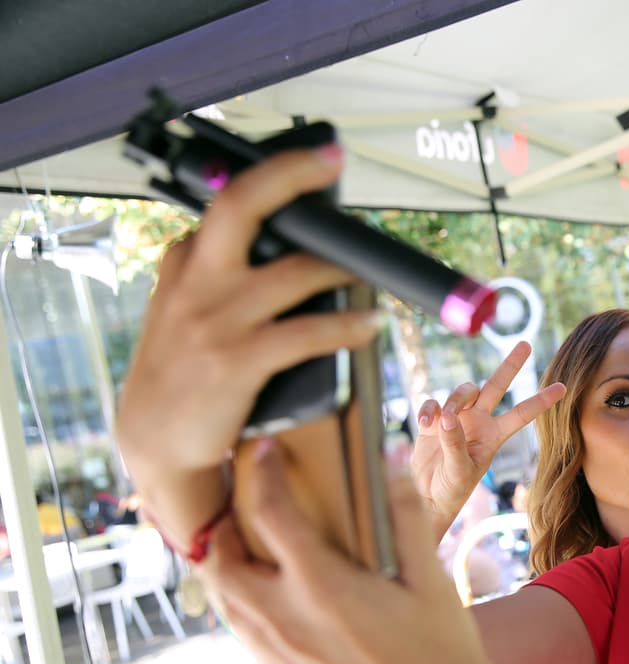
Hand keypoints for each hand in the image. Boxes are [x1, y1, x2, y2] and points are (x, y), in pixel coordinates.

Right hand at [115, 147, 380, 534]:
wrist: (155, 440)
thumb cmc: (185, 372)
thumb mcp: (185, 310)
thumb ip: (220, 276)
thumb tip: (292, 250)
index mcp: (185, 264)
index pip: (226, 205)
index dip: (275, 174)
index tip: (314, 158)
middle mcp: (196, 282)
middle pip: (240, 206)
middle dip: (287, 173)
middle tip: (329, 161)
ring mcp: (215, 321)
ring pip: (293, 273)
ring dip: (343, 271)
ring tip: (373, 275)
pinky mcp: (236, 361)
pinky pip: (305, 333)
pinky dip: (345, 326)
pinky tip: (368, 325)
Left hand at [201, 437, 519, 663]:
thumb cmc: (445, 649)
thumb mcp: (431, 577)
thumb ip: (405, 514)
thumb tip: (392, 457)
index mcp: (324, 590)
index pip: (269, 515)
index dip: (261, 473)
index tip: (263, 448)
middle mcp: (288, 624)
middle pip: (220, 560)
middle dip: (220, 522)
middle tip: (237, 497)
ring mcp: (280, 657)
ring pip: (222, 601)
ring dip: (221, 563)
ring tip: (240, 538)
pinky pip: (240, 632)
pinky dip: (236, 600)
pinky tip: (263, 591)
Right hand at [411, 342, 564, 523]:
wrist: (427, 496)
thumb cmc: (451, 489)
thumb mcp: (459, 471)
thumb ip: (455, 444)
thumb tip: (448, 417)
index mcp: (494, 435)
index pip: (521, 414)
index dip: (541, 401)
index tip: (563, 387)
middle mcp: (479, 421)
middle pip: (497, 386)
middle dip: (510, 365)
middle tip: (526, 344)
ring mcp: (457, 418)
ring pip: (463, 391)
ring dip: (453, 401)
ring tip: (440, 423)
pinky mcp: (434, 419)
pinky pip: (433, 402)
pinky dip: (429, 409)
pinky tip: (424, 424)